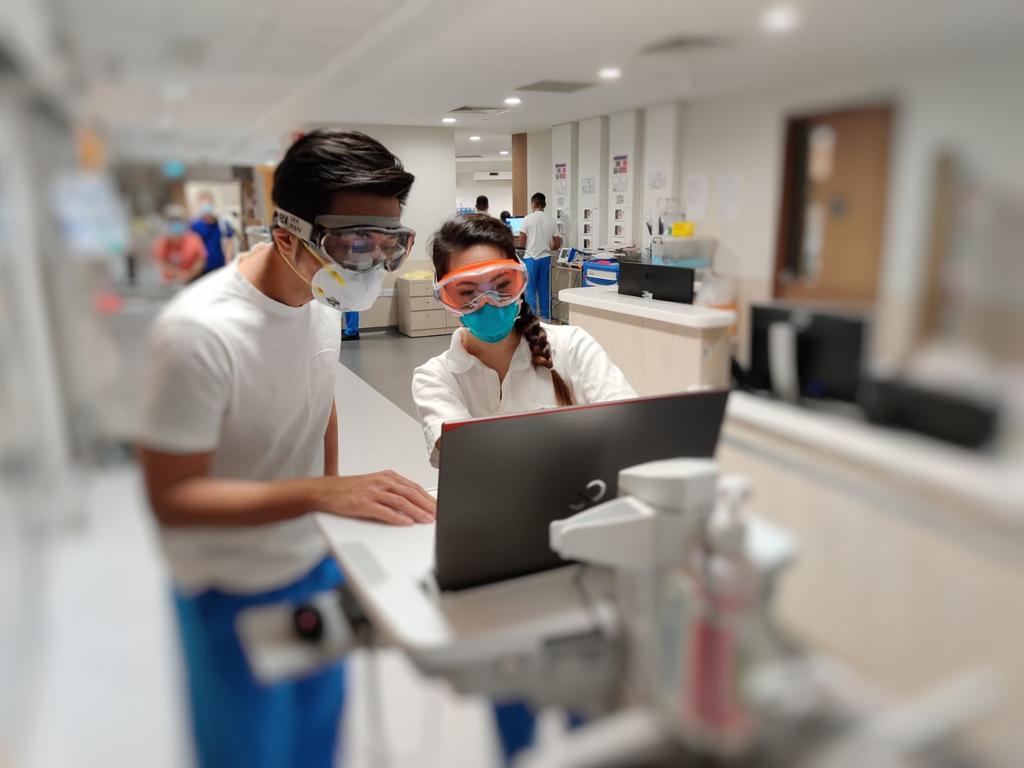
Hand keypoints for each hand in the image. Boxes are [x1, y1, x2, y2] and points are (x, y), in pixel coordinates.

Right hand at [309, 471, 435, 525]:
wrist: (326, 491)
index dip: (428, 497)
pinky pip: (384, 511)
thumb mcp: (375, 484)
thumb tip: (412, 503)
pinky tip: (406, 522)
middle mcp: (382, 482)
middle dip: (427, 505)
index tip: (438, 506)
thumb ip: (392, 491)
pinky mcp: (363, 503)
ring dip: (416, 512)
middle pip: (410, 493)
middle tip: (438, 514)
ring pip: (401, 501)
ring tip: (427, 520)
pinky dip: (397, 517)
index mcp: (387, 476)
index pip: (413, 487)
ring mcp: (372, 492)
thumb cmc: (350, 489)